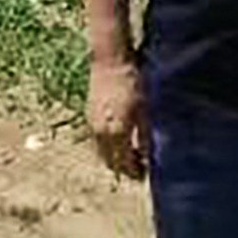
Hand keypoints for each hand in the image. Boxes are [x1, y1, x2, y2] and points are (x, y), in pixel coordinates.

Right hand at [87, 60, 149, 180]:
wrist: (110, 63)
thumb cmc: (133, 83)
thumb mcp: (144, 110)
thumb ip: (145, 136)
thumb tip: (148, 157)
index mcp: (117, 132)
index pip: (125, 162)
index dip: (135, 171)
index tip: (145, 174)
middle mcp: (102, 133)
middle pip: (111, 162)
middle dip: (124, 169)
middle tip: (138, 170)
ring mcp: (93, 126)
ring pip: (102, 153)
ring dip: (114, 160)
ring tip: (130, 158)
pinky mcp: (89, 118)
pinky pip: (97, 142)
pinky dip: (106, 149)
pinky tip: (118, 144)